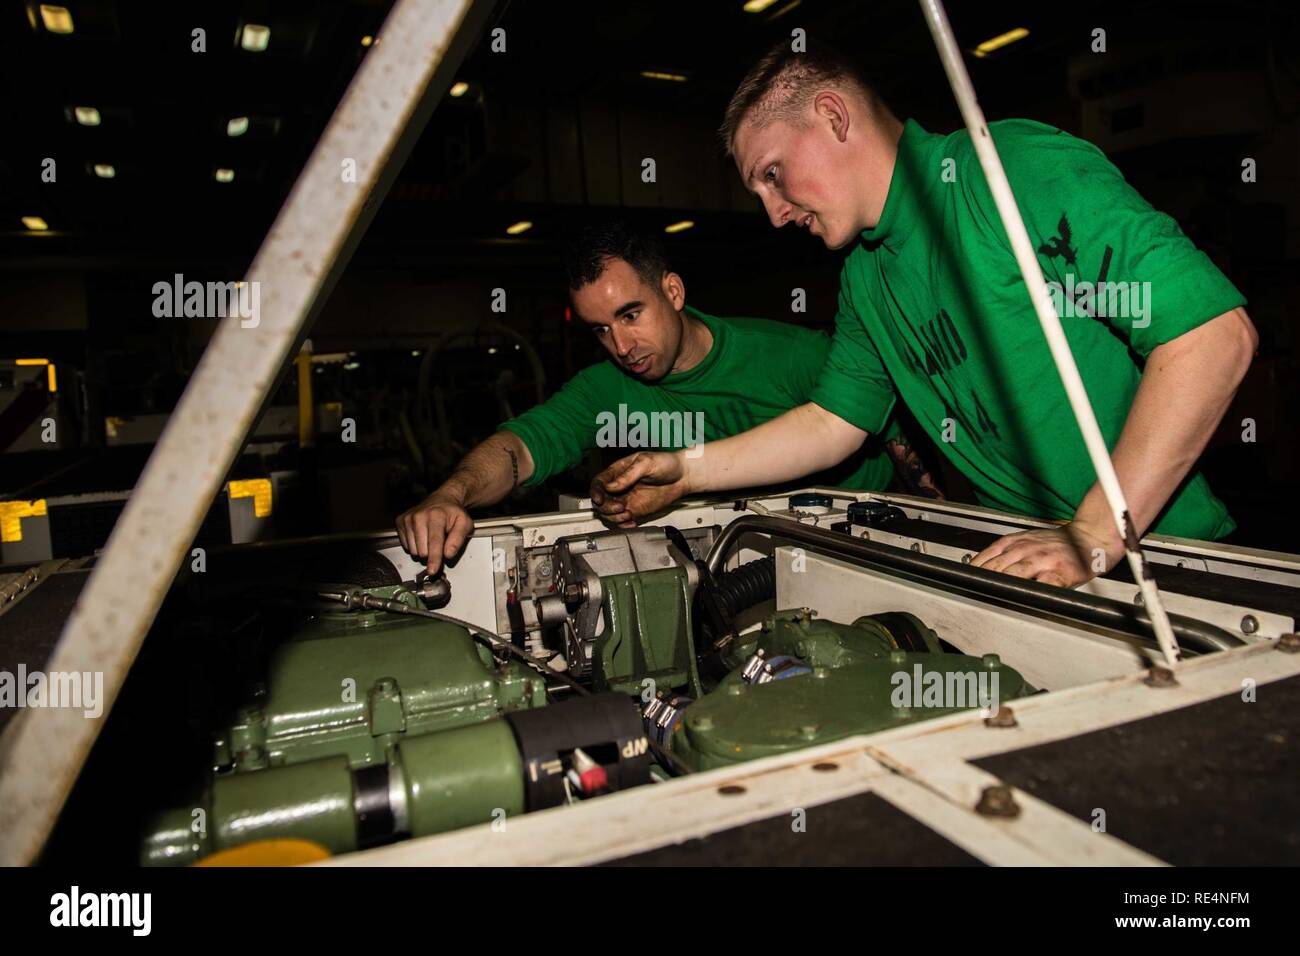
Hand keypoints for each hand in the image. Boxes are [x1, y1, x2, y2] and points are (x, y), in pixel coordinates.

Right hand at [396, 493, 473, 574]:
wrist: (442, 499)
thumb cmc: (453, 513)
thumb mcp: (464, 524)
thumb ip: (458, 539)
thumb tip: (448, 554)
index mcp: (436, 516)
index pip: (434, 542)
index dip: (434, 559)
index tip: (432, 570)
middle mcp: (419, 516)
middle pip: (422, 550)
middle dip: (432, 554)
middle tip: (440, 544)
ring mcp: (408, 518)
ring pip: (413, 550)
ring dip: (423, 550)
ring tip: (430, 538)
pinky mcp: (400, 521)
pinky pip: (406, 546)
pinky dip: (415, 546)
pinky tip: (422, 536)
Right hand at [590, 452, 687, 526]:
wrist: (684, 476)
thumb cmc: (667, 463)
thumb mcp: (646, 463)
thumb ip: (627, 475)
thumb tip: (610, 486)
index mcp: (619, 471)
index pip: (599, 482)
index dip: (595, 491)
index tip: (599, 499)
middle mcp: (620, 486)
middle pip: (601, 500)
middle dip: (606, 506)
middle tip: (619, 506)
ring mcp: (627, 499)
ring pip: (609, 512)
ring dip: (614, 517)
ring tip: (626, 514)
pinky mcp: (636, 510)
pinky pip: (622, 520)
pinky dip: (623, 524)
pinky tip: (630, 522)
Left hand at [970, 520, 1121, 588]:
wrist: (1087, 537)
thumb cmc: (1055, 543)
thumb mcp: (1024, 540)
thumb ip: (1004, 552)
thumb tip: (979, 568)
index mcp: (1014, 542)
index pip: (985, 558)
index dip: (973, 572)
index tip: (966, 583)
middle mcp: (1025, 550)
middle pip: (996, 568)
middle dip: (983, 582)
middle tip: (975, 594)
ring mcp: (1042, 561)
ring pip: (1014, 575)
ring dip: (1002, 587)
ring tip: (993, 598)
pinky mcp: (1059, 573)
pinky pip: (1043, 585)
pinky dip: (1033, 593)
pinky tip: (1026, 600)